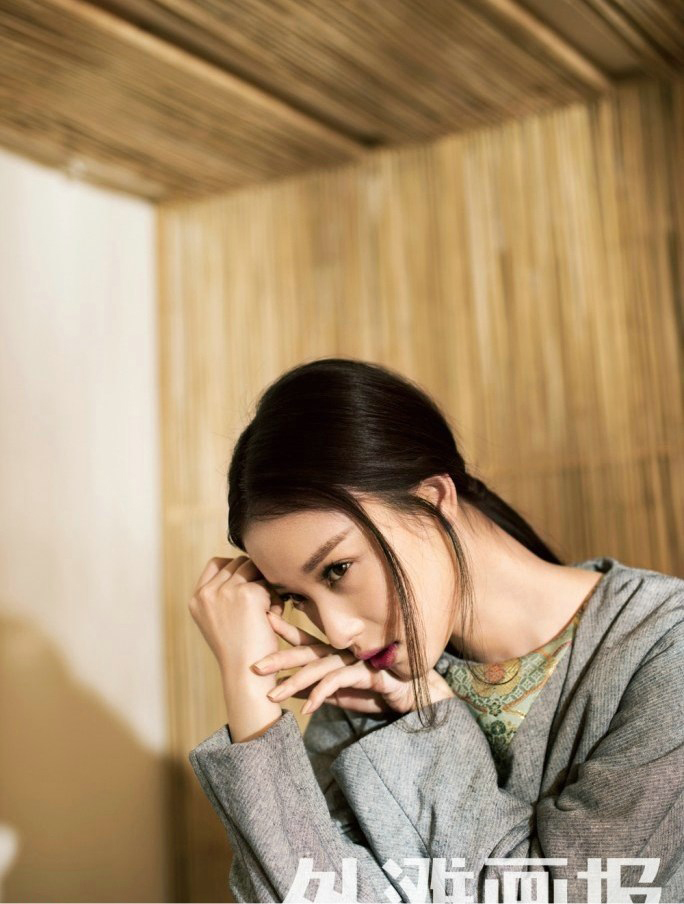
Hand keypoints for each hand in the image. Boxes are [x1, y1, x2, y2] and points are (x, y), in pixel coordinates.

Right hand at [188, 554, 283, 675]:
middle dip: (255, 577)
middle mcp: (207, 593)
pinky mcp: (246, 594)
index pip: (217, 563)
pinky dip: (275, 599)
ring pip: (253, 569)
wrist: (246, 675)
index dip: (237, 570)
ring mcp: (225, 592)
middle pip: (238, 563)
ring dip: (266, 585)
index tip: (251, 585)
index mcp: (197, 599)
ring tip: (270, 610)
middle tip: (265, 602)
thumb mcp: (220, 620)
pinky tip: (274, 617)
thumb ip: (223, 595)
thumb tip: (247, 564)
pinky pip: (267, 583)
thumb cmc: (240, 651)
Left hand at [252, 610, 454, 716]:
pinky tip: (306, 707)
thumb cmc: (376, 692)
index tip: (261, 623)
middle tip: (254, 665)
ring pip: (319, 667)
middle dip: (279, 657)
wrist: (413, 697)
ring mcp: (355, 660)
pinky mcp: (367, 672)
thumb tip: (291, 691)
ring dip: (294, 682)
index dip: (284, 631)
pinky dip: (321, 694)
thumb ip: (317, 688)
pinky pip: (339, 682)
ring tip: (273, 695)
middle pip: (306, 652)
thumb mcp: (340, 694)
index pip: (305, 640)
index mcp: (335, 653)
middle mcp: (343, 652)